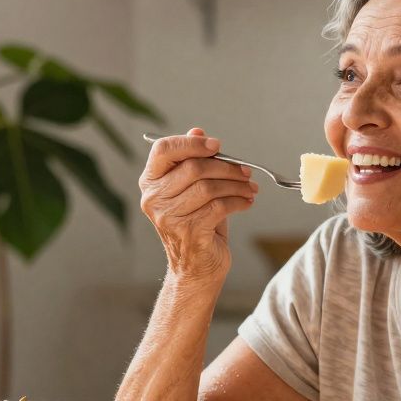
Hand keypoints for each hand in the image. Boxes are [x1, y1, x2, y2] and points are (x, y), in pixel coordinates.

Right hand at [139, 127, 257, 281]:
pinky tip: (246, 202)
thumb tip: (198, 131)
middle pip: (194, 168)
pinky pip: (219, 206)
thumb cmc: (196, 224)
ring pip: (209, 187)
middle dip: (226, 167)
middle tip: (246, 171)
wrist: (196, 269)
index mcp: (151, 182)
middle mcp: (154, 198)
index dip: (192, 143)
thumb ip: (193, 161)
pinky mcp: (189, 232)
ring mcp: (169, 217)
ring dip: (236, 185)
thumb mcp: (193, 190)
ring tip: (250, 188)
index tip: (217, 146)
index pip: (164, 150)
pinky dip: (238, 201)